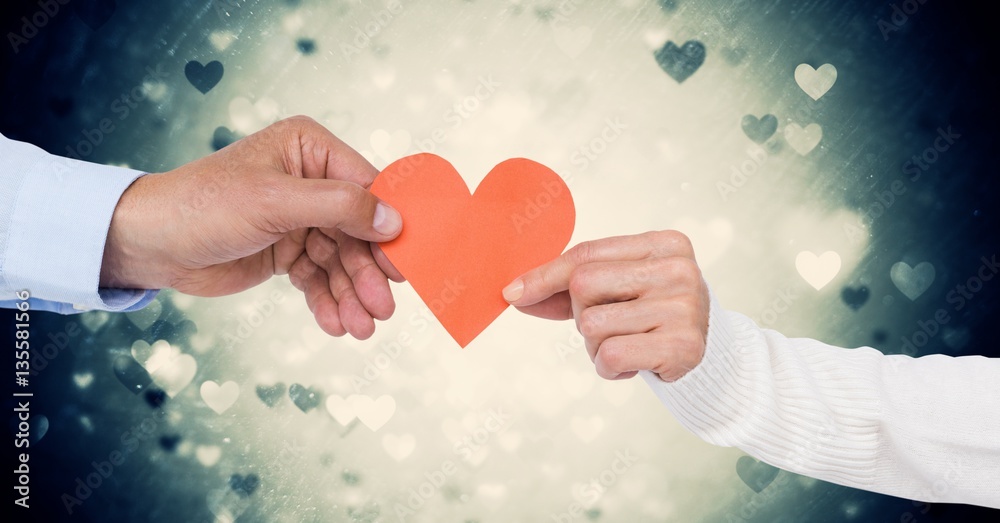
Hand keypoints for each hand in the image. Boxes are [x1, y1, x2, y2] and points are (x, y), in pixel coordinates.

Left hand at [100, 116, 403, 338]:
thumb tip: (394, 220)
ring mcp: (299, 217)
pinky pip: (318, 277)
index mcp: (309, 149)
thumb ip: (339, 207)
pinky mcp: (287, 250)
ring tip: (361, 328)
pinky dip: (328, 300)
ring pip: (340, 260)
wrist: (151, 244)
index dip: (390, 226)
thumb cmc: (204, 206)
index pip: (367, 187)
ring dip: (351, 294)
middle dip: (368, 273)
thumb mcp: (275, 201)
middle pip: (358, 231)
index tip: (409, 263)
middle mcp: (310, 180)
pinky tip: (336, 324)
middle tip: (383, 309)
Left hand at [502, 231, 708, 381]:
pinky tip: (634, 363)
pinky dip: (609, 367)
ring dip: (596, 346)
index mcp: (662, 243)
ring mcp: (684, 306)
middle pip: (583, 285)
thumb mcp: (617, 289)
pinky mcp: (684, 345)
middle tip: (613, 325)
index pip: (586, 255)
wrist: (708, 353)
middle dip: (583, 313)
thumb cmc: (650, 313)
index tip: (512, 293)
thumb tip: (513, 294)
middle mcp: (678, 269)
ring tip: (628, 344)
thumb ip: (567, 287)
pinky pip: (611, 355)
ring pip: (593, 325)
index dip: (544, 275)